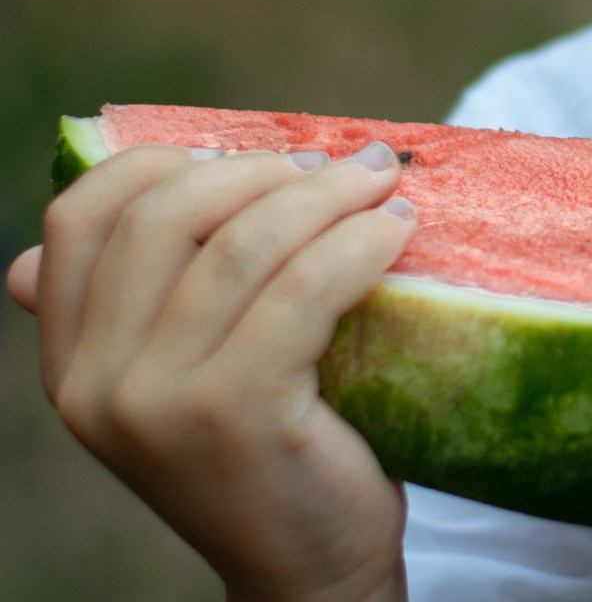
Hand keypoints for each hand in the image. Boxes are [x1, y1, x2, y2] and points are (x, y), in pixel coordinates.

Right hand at [6, 141, 418, 601]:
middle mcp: (93, 383)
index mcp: (71, 362)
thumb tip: (135, 190)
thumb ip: (155, 302)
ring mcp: (157, 403)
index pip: (78, 219)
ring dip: (329, 196)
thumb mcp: (191, 374)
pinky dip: (359, 242)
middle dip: (260, 170)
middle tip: (338, 166)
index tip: (243, 153)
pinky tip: (398, 231)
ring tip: (386, 186)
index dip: (161, 163)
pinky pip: (303, 289)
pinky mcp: (236, 414)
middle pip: (165, 216)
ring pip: (243, 246)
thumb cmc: (272, 449)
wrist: (311, 568)